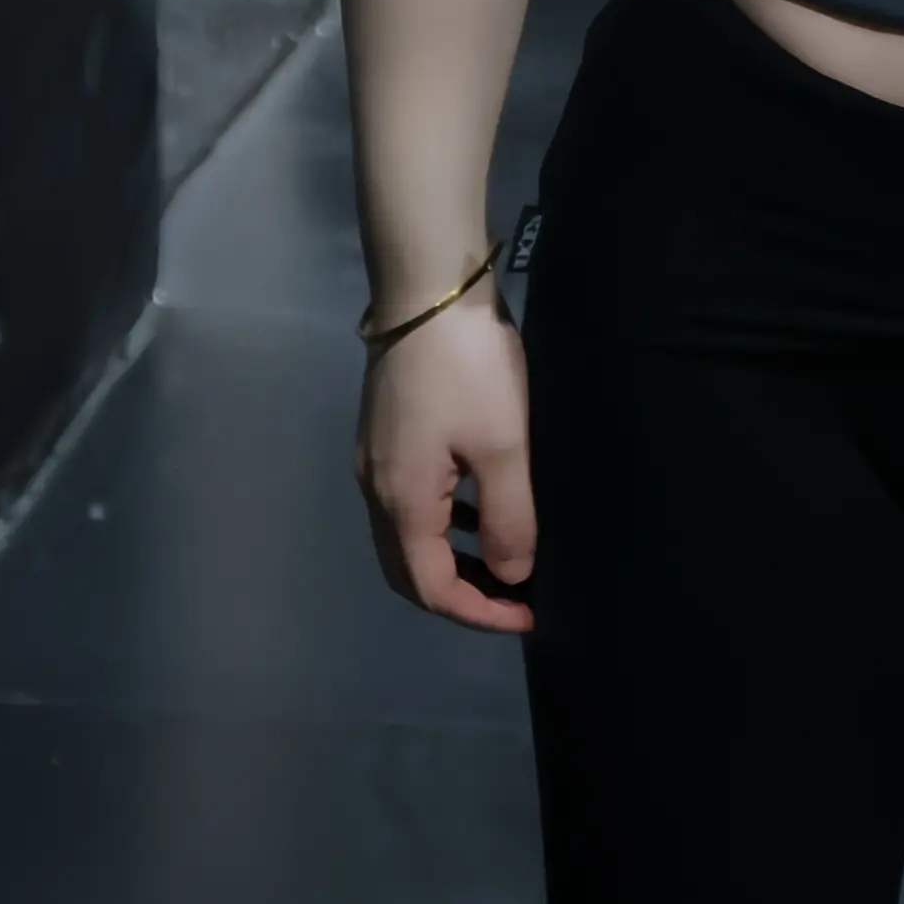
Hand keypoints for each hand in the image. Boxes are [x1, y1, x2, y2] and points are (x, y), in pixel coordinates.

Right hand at [355, 291, 536, 634]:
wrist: (428, 286)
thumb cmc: (470, 368)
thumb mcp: (503, 446)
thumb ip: (508, 519)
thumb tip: (509, 575)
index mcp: (401, 502)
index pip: (431, 588)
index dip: (479, 613)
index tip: (529, 616)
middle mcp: (375, 489)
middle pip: (408, 570)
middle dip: (460, 594)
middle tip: (514, 599)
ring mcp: (375, 459)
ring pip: (407, 536)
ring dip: (451, 559)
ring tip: (506, 560)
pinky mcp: (385, 433)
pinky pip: (411, 501)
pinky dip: (444, 522)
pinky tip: (481, 507)